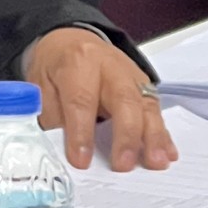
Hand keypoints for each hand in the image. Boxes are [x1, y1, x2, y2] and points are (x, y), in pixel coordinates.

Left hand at [25, 27, 176, 173]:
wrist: (72, 41)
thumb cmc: (56, 66)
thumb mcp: (41, 86)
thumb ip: (52, 117)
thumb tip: (62, 151)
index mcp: (78, 62)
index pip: (82, 100)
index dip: (81, 132)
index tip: (81, 161)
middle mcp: (110, 66)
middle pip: (124, 99)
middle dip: (125, 135)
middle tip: (123, 165)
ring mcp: (132, 75)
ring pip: (147, 105)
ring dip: (153, 137)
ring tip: (155, 162)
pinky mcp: (144, 86)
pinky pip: (156, 110)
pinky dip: (162, 134)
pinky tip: (167, 154)